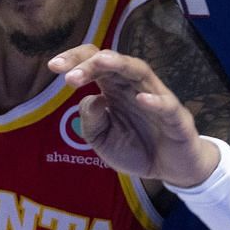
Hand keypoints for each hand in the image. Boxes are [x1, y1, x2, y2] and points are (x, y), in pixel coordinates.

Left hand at [49, 47, 217, 188]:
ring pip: (140, 72)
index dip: (75, 60)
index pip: (94, 64)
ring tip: (102, 62)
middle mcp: (134, 87)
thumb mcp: (102, 140)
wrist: (170, 169)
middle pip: (113, 63)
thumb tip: (91, 100)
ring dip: (120, 65)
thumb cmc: (135, 148)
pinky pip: (166, 105)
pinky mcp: (177, 117)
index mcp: (114, 89)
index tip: (53, 67)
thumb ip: (91, 122)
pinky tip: (140, 99)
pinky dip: (154, 100)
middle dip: (91, 64)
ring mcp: (157, 98)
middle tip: (69, 76)